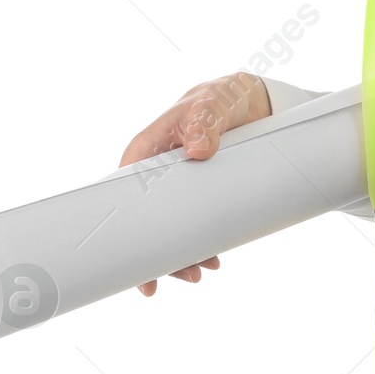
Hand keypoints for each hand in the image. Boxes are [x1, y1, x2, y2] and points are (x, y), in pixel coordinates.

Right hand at [118, 72, 271, 295]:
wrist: (249, 99)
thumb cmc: (218, 98)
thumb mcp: (211, 104)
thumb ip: (204, 122)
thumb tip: (198, 149)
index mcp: (147, 150)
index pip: (125, 194)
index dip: (125, 228)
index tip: (129, 258)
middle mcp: (160, 171)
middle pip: (149, 219)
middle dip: (159, 252)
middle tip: (178, 275)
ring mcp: (182, 184)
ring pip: (173, 225)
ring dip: (184, 252)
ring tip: (201, 272)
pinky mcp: (203, 189)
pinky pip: (196, 220)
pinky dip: (202, 241)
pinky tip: (213, 258)